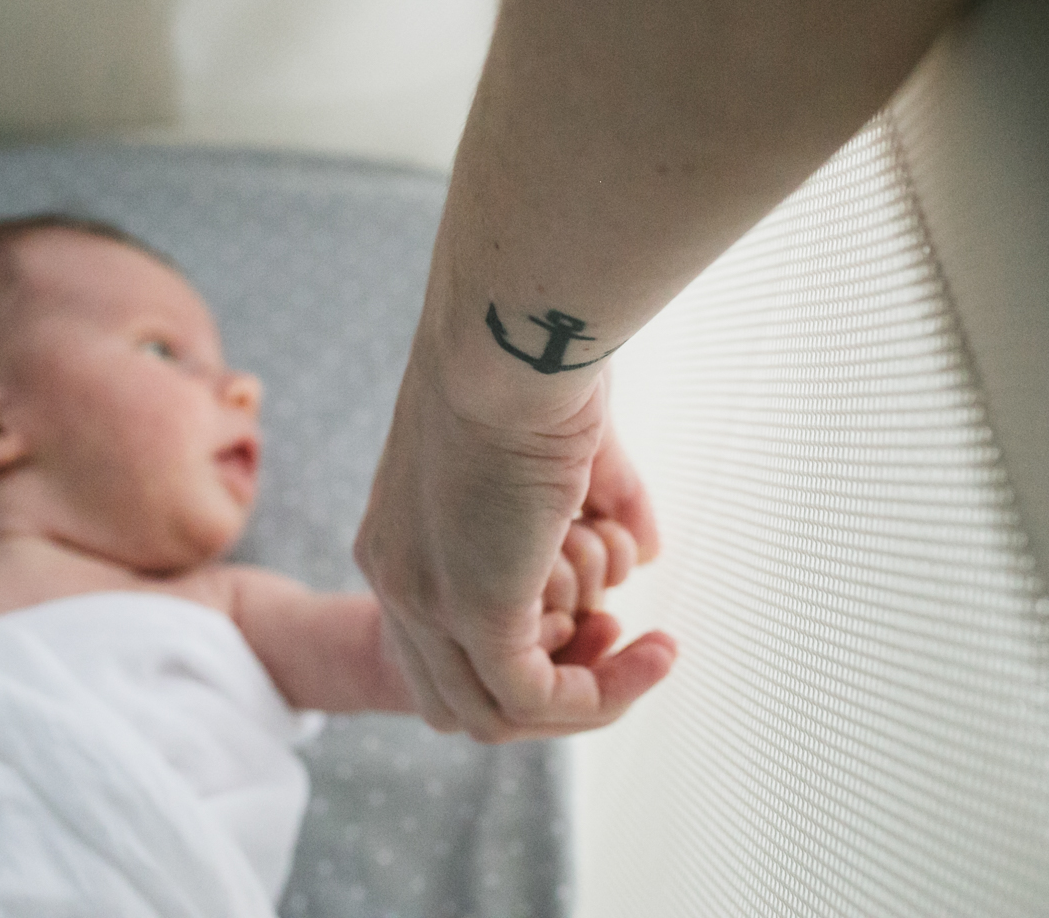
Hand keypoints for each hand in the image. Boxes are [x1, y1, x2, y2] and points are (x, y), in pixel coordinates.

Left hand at [354, 355, 675, 741]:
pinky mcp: (474, 609)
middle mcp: (395, 577)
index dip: (524, 650)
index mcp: (398, 536)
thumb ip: (599, 501)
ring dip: (584, 695)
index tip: (594, 608)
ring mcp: (427, 599)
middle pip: (458, 697)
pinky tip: (653, 650)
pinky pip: (538, 699)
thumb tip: (643, 553)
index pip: (439, 649)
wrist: (509, 336)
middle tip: (613, 632)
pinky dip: (602, 694)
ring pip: (497, 713)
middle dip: (549, 687)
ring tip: (644, 645)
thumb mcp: (562, 446)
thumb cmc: (534, 363)